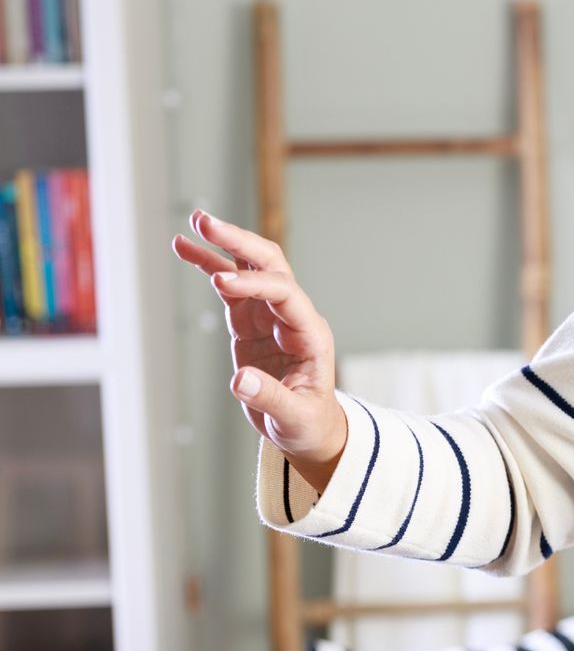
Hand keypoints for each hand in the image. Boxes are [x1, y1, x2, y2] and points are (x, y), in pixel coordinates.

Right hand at [170, 209, 346, 469]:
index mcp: (310, 335)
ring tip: (194, 222)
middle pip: (271, 265)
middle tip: (206, 223)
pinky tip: (184, 247)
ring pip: (251, 267)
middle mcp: (294, 316)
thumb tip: (241, 380)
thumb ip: (271, 398)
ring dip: (225, 244)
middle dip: (240, 243)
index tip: (219, 282)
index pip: (284, 294)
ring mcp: (272, 315)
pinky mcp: (251, 322)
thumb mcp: (294, 418)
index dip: (254, 283)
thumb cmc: (307, 423)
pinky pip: (230, 286)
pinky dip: (209, 266)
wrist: (308, 428)